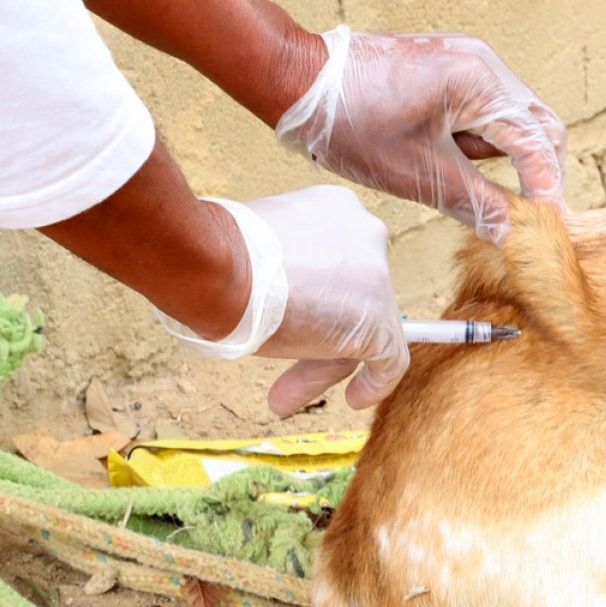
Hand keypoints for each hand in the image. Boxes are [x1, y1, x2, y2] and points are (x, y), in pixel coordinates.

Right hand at [156, 186, 409, 415]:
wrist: (215, 267)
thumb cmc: (215, 255)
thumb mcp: (257, 247)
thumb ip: (283, 263)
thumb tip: (277, 294)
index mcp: (336, 208)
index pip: (340, 263)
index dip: (320, 295)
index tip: (301, 313)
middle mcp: (366, 235)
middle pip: (352, 296)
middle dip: (320, 331)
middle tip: (284, 351)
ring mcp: (376, 279)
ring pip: (365, 329)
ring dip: (326, 364)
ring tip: (284, 397)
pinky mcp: (377, 320)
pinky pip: (390, 360)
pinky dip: (377, 383)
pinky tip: (355, 398)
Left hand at [275, 26, 567, 244]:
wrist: (297, 79)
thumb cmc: (350, 123)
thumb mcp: (418, 173)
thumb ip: (477, 203)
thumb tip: (515, 234)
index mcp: (479, 81)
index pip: (536, 141)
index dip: (546, 187)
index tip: (547, 225)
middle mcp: (483, 60)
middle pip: (537, 123)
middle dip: (536, 170)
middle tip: (528, 213)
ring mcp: (468, 57)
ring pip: (513, 115)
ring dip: (504, 154)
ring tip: (458, 174)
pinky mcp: (450, 64)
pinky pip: (486, 104)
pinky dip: (482, 136)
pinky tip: (449, 154)